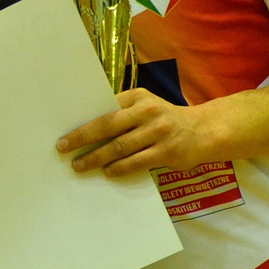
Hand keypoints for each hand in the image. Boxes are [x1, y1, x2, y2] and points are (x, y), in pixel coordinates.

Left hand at [58, 87, 212, 176]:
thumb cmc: (165, 119)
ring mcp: (158, 132)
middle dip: (82, 137)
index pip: (104, 106)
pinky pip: (136, 162)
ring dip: (96, 158)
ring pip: (119, 147)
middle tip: (63, 147)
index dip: (83, 119)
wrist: (205, 131)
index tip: (63, 130)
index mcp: (138, 96)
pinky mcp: (167, 152)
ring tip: (80, 165)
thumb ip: (121, 112)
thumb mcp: (145, 106)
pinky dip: (119, 168)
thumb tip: (86, 127)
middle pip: (107, 125)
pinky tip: (107, 172)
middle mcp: (148, 111)